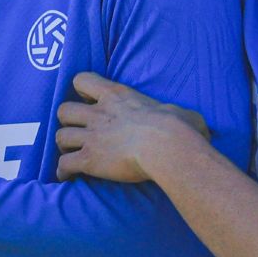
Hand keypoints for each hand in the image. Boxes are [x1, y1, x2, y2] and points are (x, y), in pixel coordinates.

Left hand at [55, 71, 209, 183]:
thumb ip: (181, 116)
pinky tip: (68, 177)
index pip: (83, 80)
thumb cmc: (178, 128)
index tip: (87, 99)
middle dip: (67, 121)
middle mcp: (98, 114)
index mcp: (116, 96)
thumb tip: (197, 125)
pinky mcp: (89, 160)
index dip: (81, 90)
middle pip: (64, 110)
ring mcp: (91, 137)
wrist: (166, 146)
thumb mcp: (182, 113)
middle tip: (78, 131)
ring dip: (64, 146)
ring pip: (60, 137)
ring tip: (70, 154)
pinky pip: (64, 165)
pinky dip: (63, 171)